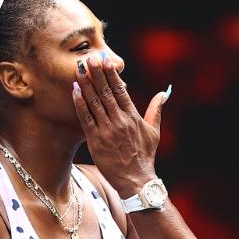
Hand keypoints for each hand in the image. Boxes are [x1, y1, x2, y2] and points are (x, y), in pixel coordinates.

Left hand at [72, 52, 171, 197]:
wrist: (136, 180)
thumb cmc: (145, 156)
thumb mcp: (154, 131)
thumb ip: (156, 109)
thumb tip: (164, 92)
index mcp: (133, 116)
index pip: (120, 90)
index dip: (111, 74)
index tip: (104, 60)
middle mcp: (120, 120)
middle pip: (105, 92)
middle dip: (96, 73)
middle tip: (88, 58)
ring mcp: (107, 130)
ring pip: (94, 102)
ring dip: (86, 84)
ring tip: (78, 69)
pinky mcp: (96, 141)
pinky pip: (86, 118)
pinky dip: (79, 103)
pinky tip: (74, 90)